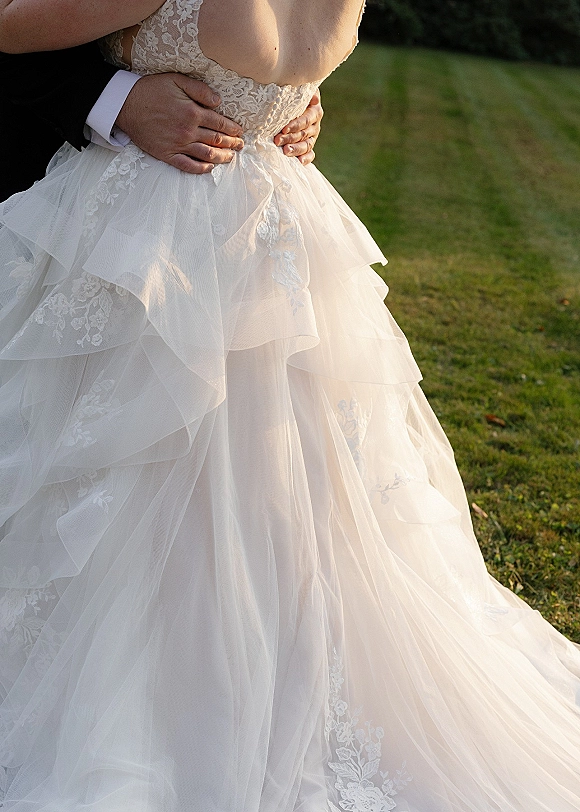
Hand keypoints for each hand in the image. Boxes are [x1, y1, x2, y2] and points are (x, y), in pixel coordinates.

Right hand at [115, 73, 244, 173]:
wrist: (125, 104)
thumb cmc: (151, 89)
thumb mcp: (177, 80)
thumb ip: (200, 90)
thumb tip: (219, 101)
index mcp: (193, 113)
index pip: (220, 123)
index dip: (233, 128)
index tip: (240, 131)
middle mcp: (188, 132)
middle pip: (216, 140)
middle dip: (232, 143)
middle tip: (241, 145)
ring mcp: (178, 145)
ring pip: (206, 155)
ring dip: (222, 157)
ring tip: (231, 157)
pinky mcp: (167, 155)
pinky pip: (187, 166)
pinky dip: (201, 169)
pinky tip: (209, 168)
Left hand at [273, 91, 322, 165]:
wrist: (288, 103)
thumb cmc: (289, 95)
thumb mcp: (295, 89)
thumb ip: (300, 90)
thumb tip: (312, 96)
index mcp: (314, 110)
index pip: (306, 119)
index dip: (296, 125)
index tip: (283, 129)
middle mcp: (315, 124)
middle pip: (304, 133)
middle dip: (290, 138)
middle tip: (277, 140)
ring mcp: (312, 136)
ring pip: (307, 145)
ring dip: (296, 149)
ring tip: (285, 151)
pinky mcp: (308, 146)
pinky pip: (310, 154)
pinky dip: (306, 159)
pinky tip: (299, 162)